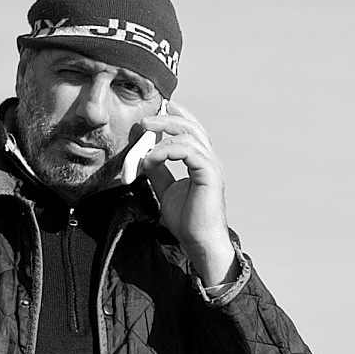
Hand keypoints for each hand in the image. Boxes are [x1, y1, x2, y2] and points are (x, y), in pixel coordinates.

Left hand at [136, 99, 235, 286]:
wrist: (199, 241)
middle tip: (144, 121)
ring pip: (189, 135)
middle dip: (166, 119)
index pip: (193, 130)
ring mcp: (211, 166)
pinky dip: (165, 151)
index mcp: (202, 162)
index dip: (177, 116)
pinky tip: (151, 160)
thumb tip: (145, 156)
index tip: (157, 112)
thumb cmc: (188, 221)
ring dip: (162, 134)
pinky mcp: (209, 174)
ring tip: (143, 144)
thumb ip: (158, 171)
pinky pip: (186, 151)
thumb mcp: (165, 189)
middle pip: (191, 127)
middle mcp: (209, 160)